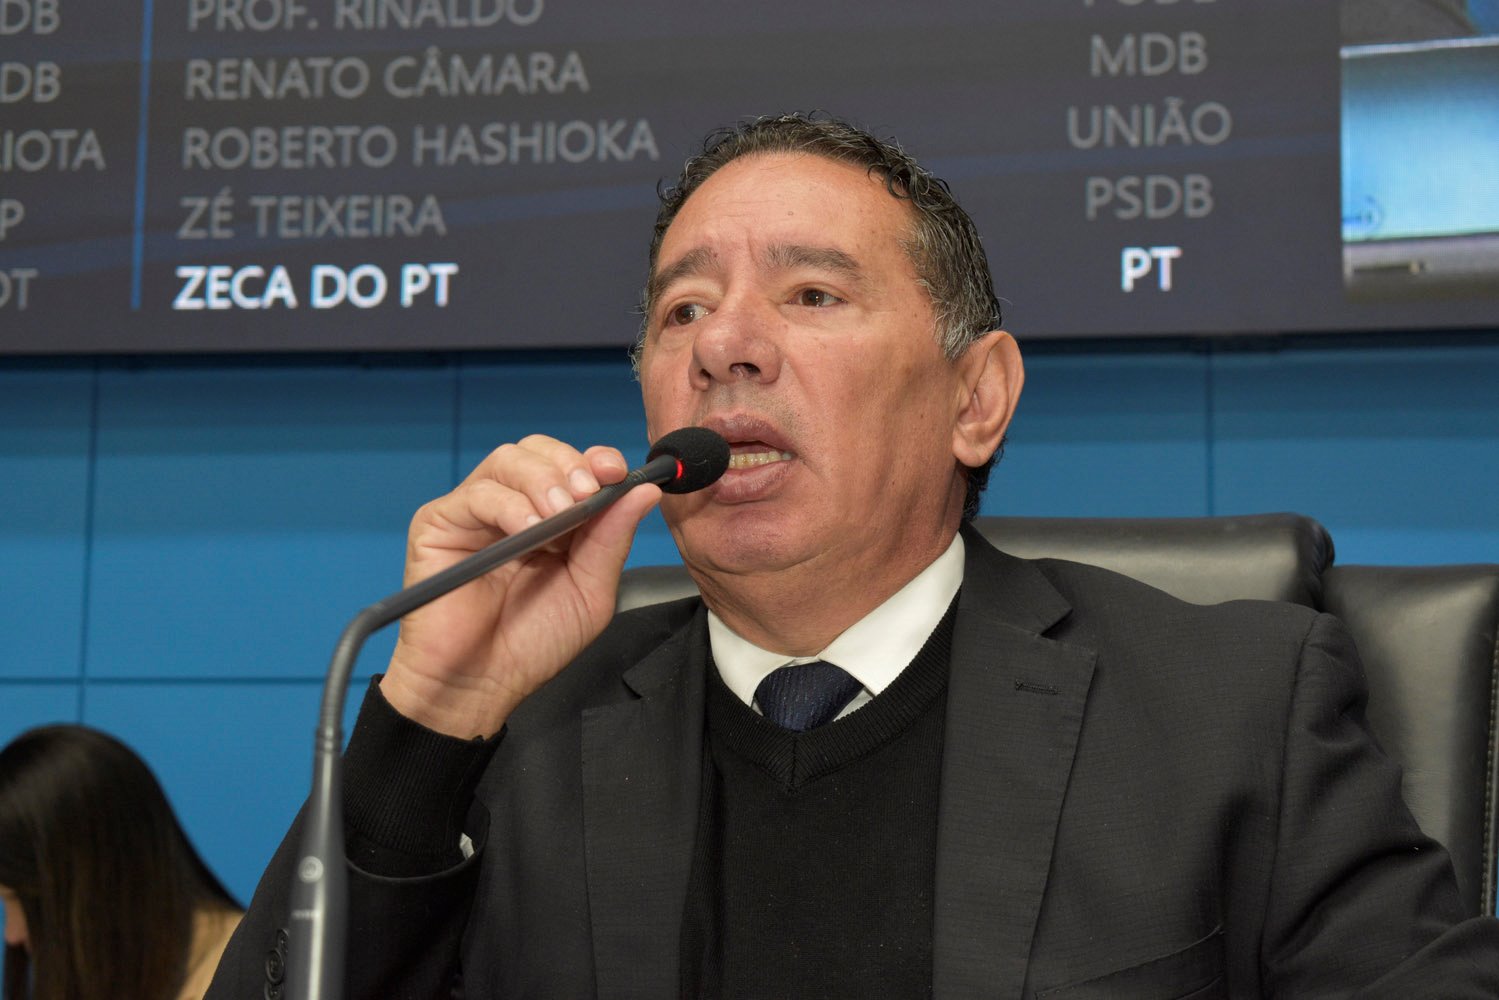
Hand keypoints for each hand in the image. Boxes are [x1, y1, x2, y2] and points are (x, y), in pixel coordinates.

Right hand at [379, 435, 661, 737]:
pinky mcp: (439, 523)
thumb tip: (646, 490)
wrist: (481, 685)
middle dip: (569, 464)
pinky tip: (528, 529)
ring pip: (507, 460)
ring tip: (559, 513)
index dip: (595, 460)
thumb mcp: (590, 591)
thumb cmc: (533, 644)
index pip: (573, 467)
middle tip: (587, 493)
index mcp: (552, 519)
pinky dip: (509, 505)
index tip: (616, 471)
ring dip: (542, 479)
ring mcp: (475, 512)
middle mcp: (513, 507)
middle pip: (537, 450)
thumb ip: (612, 539)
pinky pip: (476, 494)